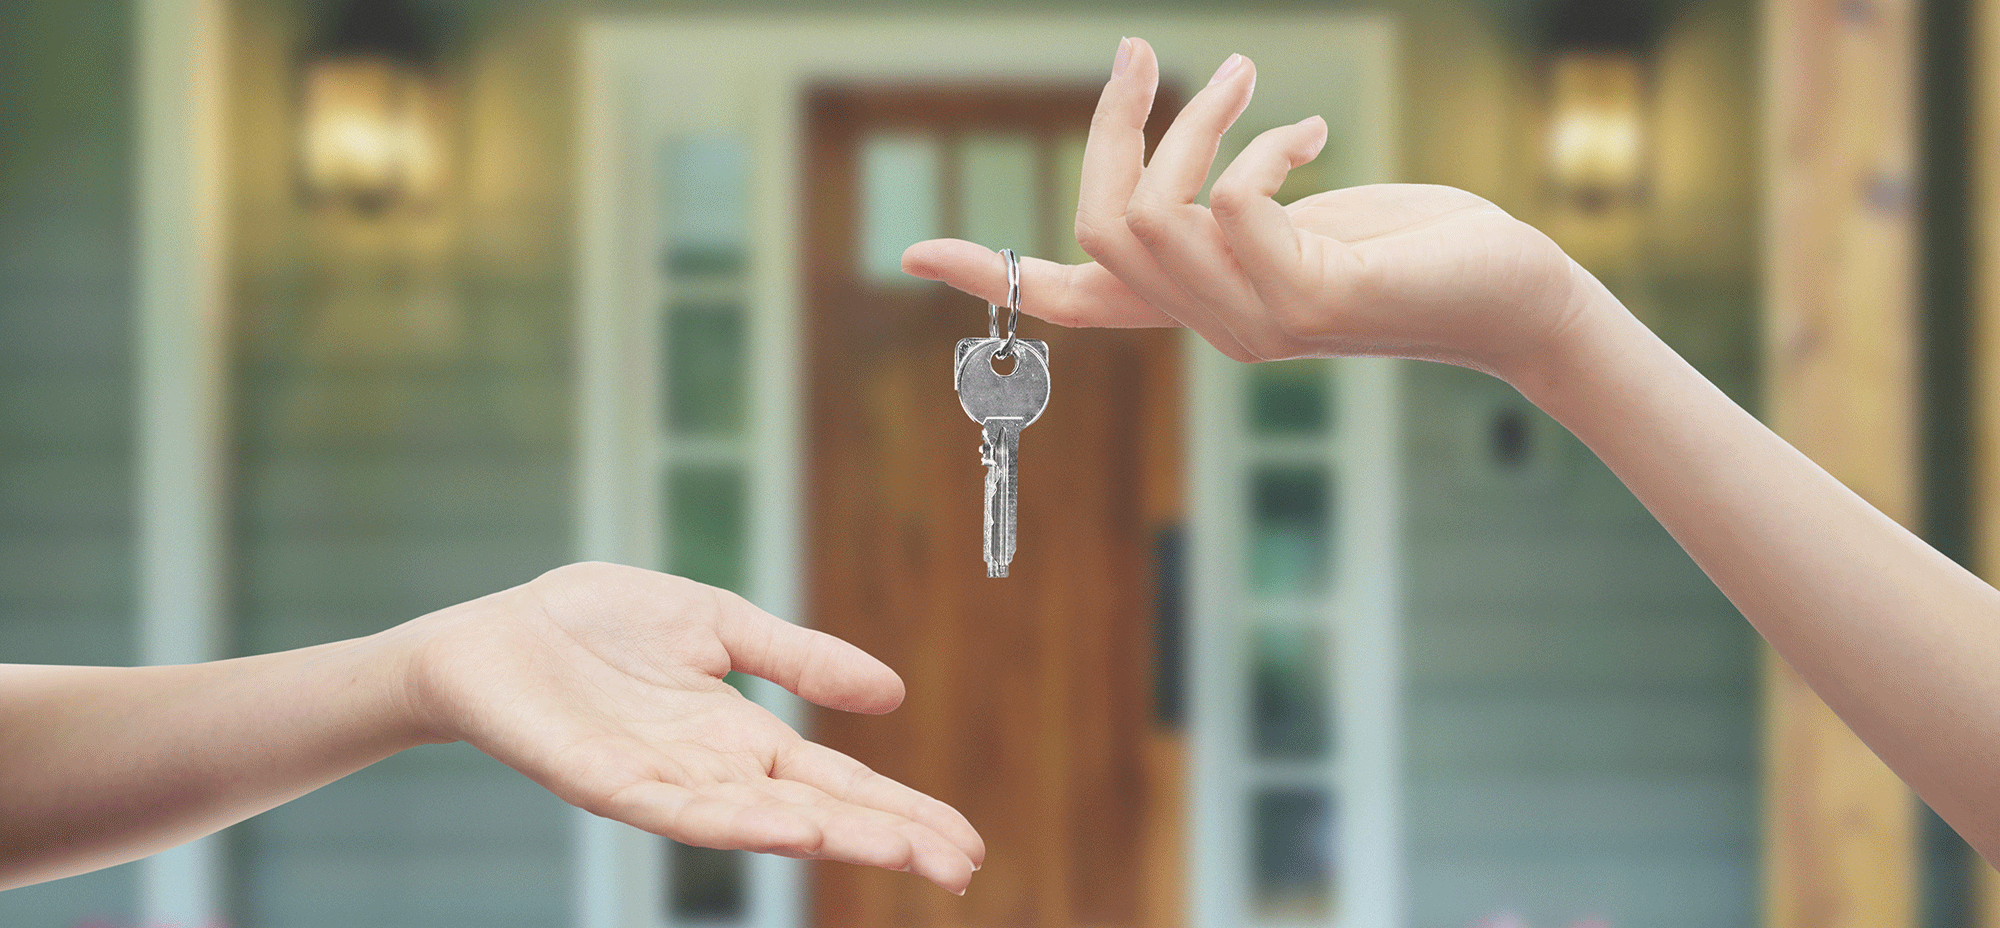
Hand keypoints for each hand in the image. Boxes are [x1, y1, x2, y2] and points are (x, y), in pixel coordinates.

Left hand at [394, 562, 983, 893]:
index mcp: (743, 737)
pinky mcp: (607, 784)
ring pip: (760, 824)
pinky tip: (789, 827)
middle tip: (961, 868)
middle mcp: (713, 772)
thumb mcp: (720, 624)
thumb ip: (799, 659)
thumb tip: (892, 694)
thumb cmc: (595, 627)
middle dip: (890, 839)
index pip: (840, 783)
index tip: (965, 841)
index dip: (901, 810)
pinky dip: (738, 822)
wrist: (493, 635)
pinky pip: (679, 812)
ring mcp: (663, 784)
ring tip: (899, 852)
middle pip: (818, 813)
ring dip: (832, 839)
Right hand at [901, 37, 1584, 378]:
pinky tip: (1311, 135)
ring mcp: (1255, 323)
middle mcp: (1213, 327)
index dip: (991, 274)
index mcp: (1198, 306)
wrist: (1510, 295)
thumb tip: (1185, 181)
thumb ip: (1228, 211)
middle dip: (1112, 128)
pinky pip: (1229, 206)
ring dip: (1194, 123)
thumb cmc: (1411, 250)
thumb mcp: (1297, 223)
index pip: (1073, 301)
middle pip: (1098, 228)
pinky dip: (1258, 149)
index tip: (913, 257)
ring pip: (1154, 216)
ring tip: (1246, 78)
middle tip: (1137, 55)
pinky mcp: (1308, 302)